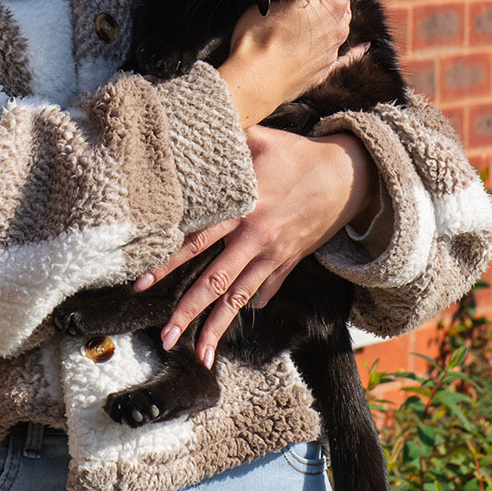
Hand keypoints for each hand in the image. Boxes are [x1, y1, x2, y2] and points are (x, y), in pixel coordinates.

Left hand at [136, 128, 374, 366]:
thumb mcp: (260, 139)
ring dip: (217, 327)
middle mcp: (256, 238)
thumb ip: (223, 144)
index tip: (142, 283)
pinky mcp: (288, 262)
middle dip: (188, 312)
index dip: (168, 262)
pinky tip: (231, 326)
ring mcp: (274, 255)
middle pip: (215, 282)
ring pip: (239, 298)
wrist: (349, 176)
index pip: (197, 241)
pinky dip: (249, 306)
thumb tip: (186, 135)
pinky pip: (265, 290)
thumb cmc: (298, 154)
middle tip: (164, 337)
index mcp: (244, 208)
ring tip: (198, 355)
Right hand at [216, 0, 360, 126]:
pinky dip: (356, 50)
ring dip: (328, 15)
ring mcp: (335, 49)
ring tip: (308, 12)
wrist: (254, 83)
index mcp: (332, 3)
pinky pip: (347, 55)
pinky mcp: (326, 69)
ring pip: (339, 23)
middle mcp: (340, 25)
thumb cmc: (258, 38)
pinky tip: (365, 47)